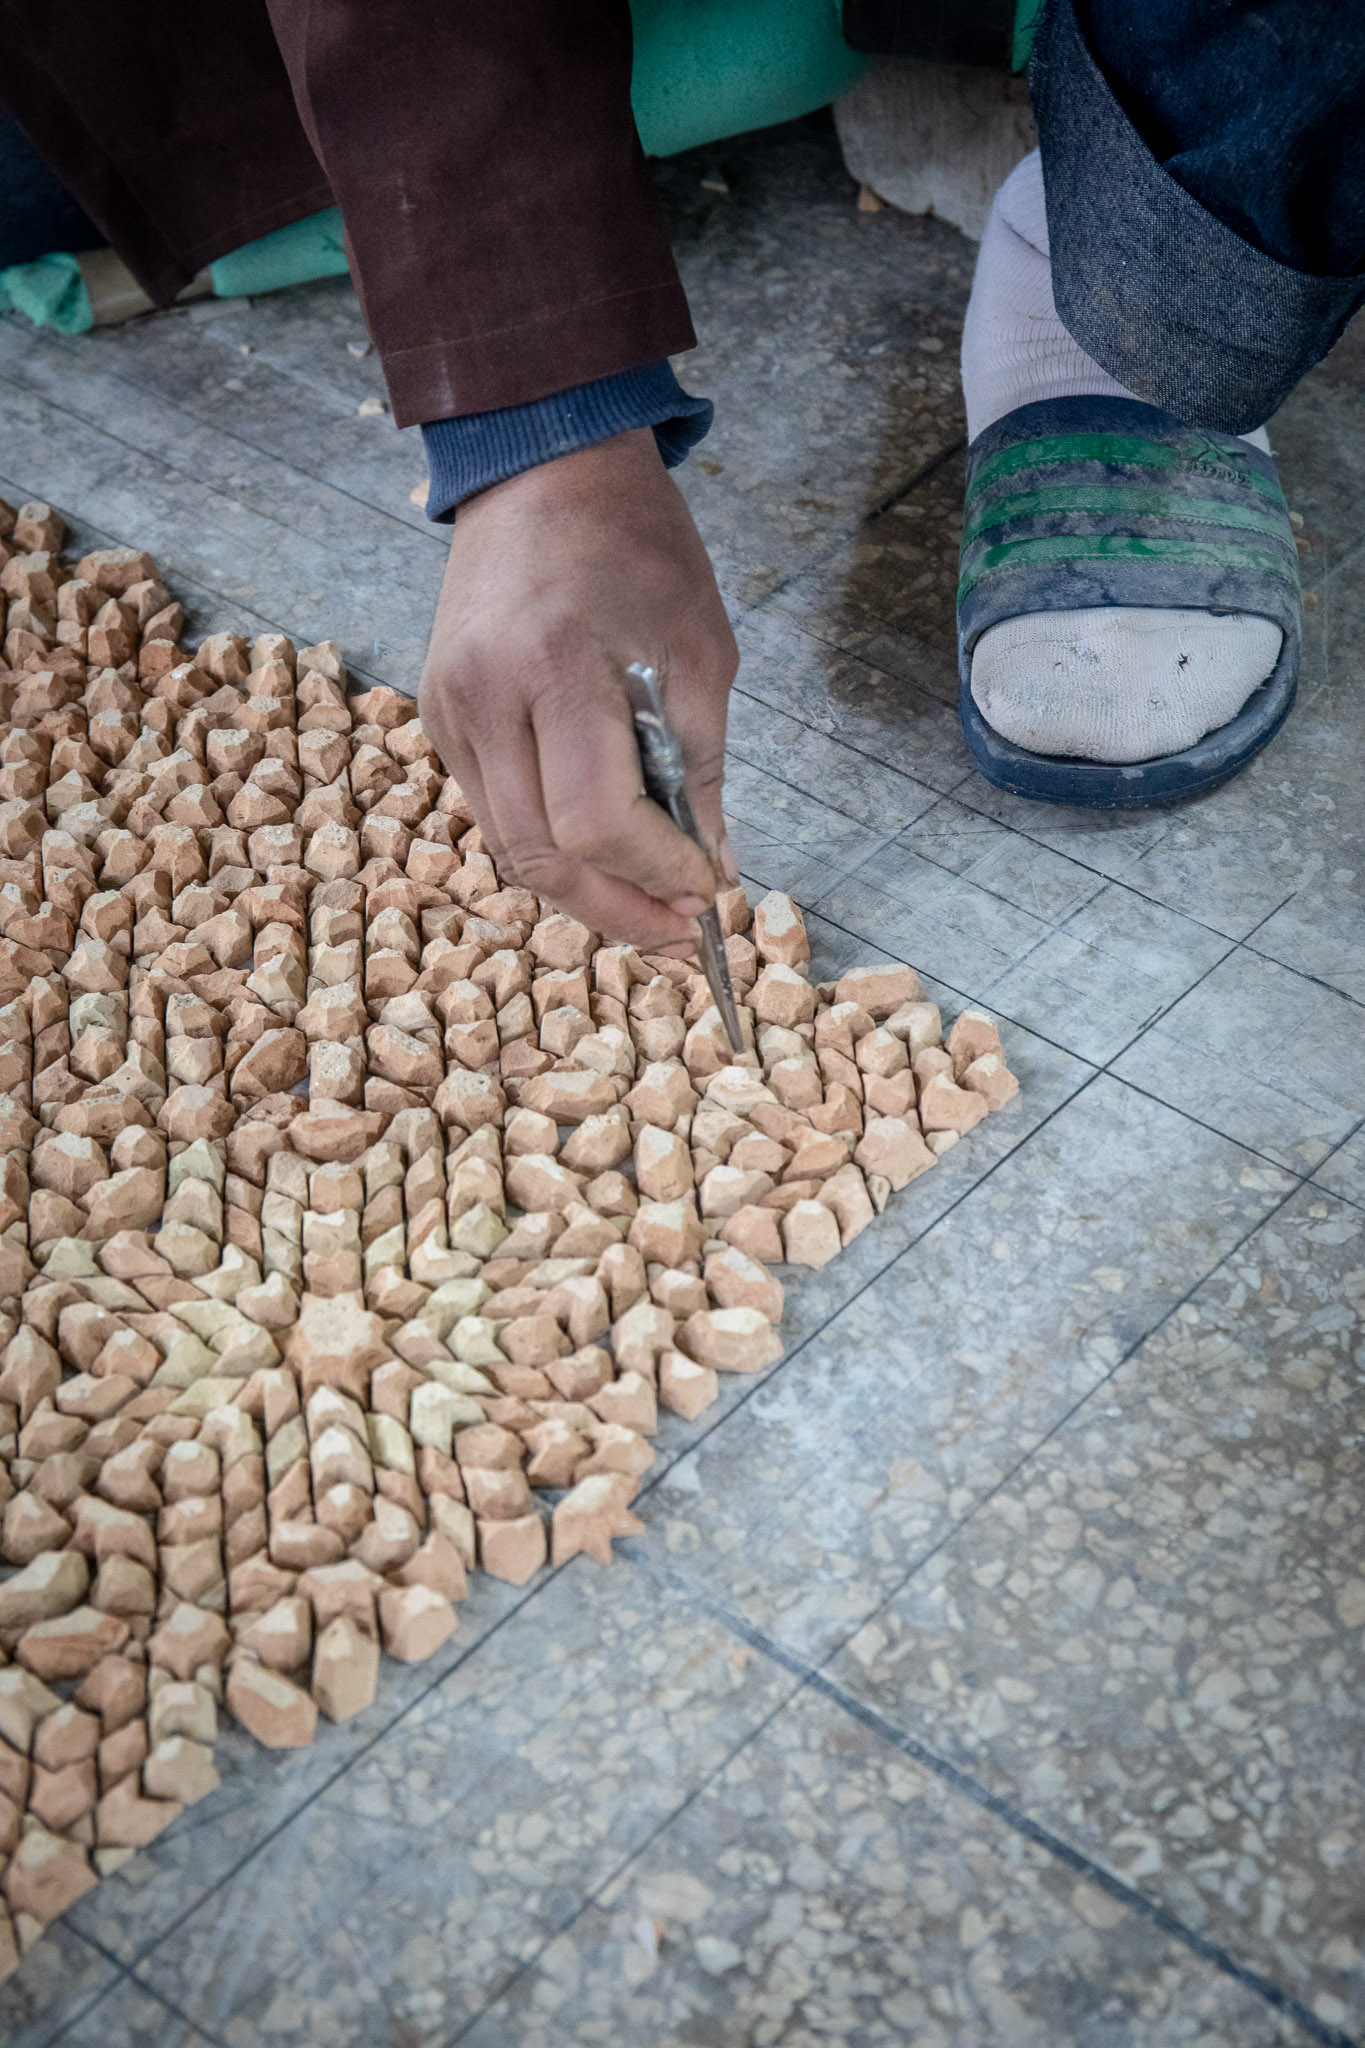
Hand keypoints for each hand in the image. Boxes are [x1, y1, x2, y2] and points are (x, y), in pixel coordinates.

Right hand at [418, 428, 737, 955]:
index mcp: (555, 669)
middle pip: (541, 856)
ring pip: (508, 848)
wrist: (540, 467)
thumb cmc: (636, 546)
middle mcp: (484, 698)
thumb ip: (704, 765)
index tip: (709, 891)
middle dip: (618, 911)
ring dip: (581, 893)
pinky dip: (548, 847)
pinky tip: (601, 857)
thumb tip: (714, 866)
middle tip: (681, 936)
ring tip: (648, 912)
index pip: (598, 822)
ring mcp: (448, 710)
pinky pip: (492, 810)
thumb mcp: (700, 647)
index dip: (658, 874)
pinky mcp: (438, 715)